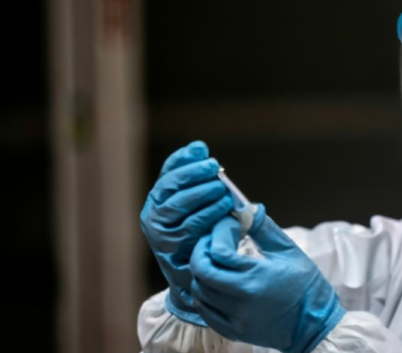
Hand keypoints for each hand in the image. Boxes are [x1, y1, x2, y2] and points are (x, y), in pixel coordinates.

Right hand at [140, 141, 233, 325]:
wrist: (196, 277)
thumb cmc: (202, 234)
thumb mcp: (200, 205)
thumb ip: (199, 179)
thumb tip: (199, 148)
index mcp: (159, 198)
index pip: (168, 172)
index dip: (184, 159)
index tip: (202, 150)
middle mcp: (153, 213)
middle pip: (171, 186)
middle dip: (194, 173)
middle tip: (215, 167)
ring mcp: (158, 232)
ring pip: (179, 205)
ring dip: (203, 193)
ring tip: (222, 189)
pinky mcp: (169, 248)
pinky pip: (190, 226)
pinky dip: (209, 215)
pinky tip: (225, 209)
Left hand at [189, 206, 345, 352]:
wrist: (316, 326)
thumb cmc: (307, 287)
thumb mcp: (290, 252)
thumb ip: (265, 229)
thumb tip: (247, 209)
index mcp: (258, 276)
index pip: (219, 251)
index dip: (217, 233)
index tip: (226, 225)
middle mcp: (242, 300)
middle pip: (202, 272)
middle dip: (201, 251)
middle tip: (211, 241)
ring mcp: (236, 319)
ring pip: (199, 292)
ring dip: (201, 272)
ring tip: (214, 261)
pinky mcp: (233, 331)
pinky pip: (204, 312)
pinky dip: (203, 294)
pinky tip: (214, 283)